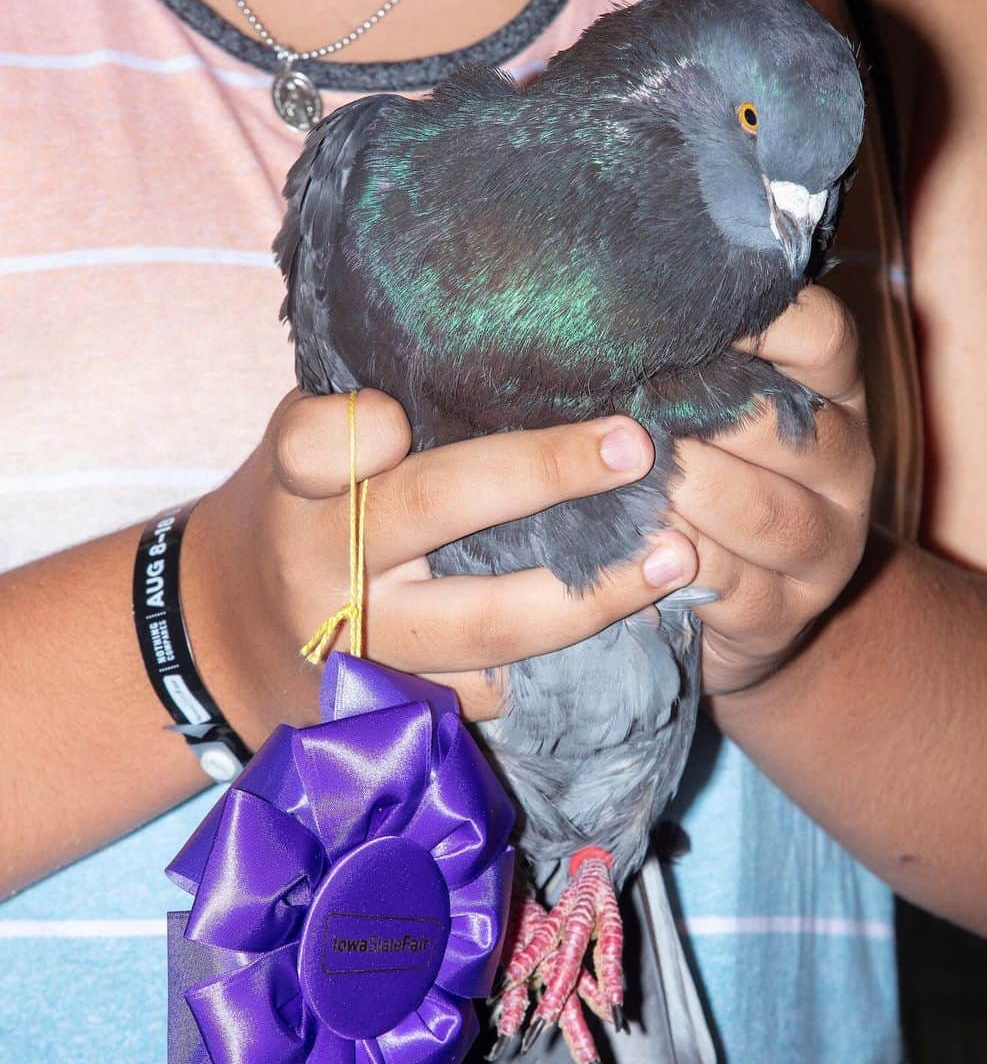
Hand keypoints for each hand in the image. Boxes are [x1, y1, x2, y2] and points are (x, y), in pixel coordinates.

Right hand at [183, 390, 699, 739]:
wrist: (233, 638)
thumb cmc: (300, 514)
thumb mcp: (304, 453)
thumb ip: (367, 415)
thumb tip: (514, 358)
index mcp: (298, 483)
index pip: (320, 440)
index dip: (367, 427)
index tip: (420, 411)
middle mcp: (325, 561)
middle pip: (435, 506)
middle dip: (544, 473)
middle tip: (636, 449)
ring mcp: (362, 646)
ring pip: (487, 624)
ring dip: (592, 594)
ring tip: (675, 558)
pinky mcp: (396, 705)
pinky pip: (493, 687)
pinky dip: (565, 661)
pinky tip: (632, 628)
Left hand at [668, 285, 873, 695]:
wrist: (746, 611)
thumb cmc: (715, 482)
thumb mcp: (720, 418)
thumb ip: (697, 368)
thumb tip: (613, 309)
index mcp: (833, 397)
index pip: (824, 336)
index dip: (760, 318)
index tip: (679, 312)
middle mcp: (846, 466)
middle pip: (784, 424)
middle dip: (698, 412)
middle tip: (627, 399)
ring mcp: (825, 546)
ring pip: (762, 511)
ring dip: (688, 490)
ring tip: (628, 472)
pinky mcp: (784, 615)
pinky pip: (733, 583)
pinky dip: (678, 559)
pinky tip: (635, 539)